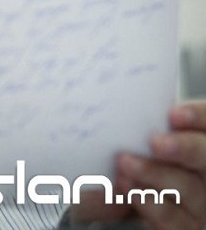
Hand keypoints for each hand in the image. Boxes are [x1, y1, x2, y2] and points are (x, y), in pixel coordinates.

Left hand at [70, 102, 205, 229]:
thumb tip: (121, 102)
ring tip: (126, 163)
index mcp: (202, 140)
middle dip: (185, 149)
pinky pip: (170, 218)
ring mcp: (202, 203)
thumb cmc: (147, 157)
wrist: (141, 201)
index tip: (174, 114)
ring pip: (189, 189)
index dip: (198, 117)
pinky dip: (146, 202)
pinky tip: (127, 187)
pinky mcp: (185, 225)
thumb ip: (147, 122)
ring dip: (156, 175)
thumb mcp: (150, 136)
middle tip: (156, 142)